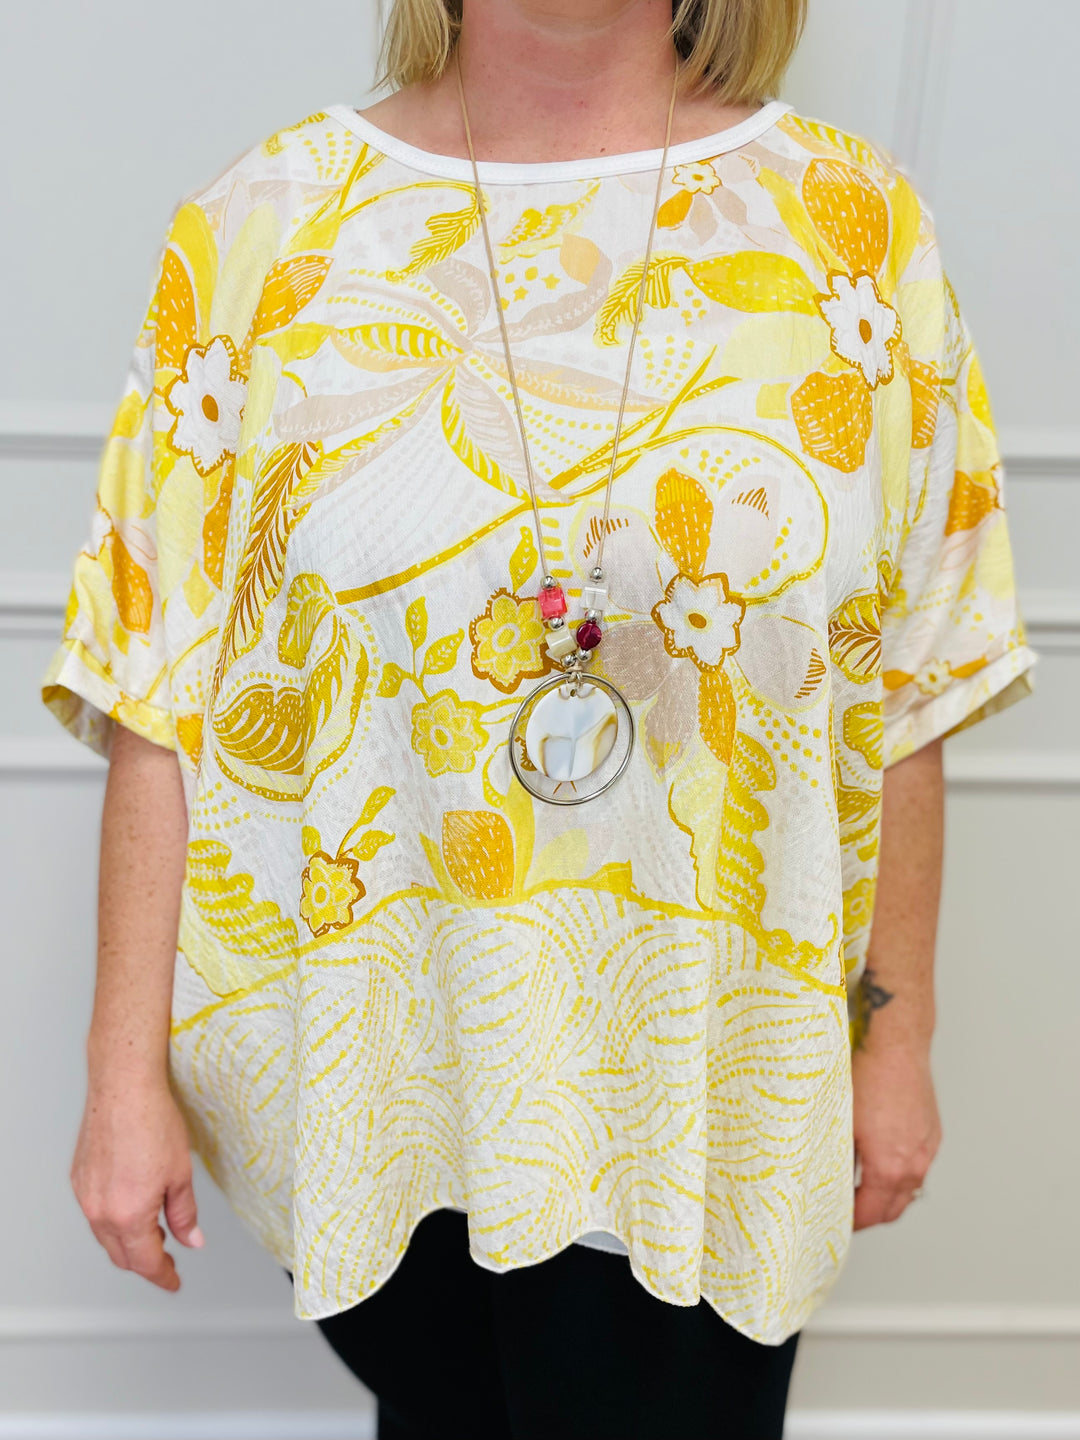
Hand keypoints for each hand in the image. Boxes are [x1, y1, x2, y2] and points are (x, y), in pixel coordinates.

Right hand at [71, 1073, 202, 1289]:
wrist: (123, 1089)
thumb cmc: (153, 1122)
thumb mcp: (180, 1174)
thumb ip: (184, 1214)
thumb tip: (191, 1239)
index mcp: (129, 1215)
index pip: (146, 1263)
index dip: (163, 1276)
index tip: (173, 1281)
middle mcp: (101, 1211)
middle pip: (122, 1256)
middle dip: (146, 1263)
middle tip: (168, 1260)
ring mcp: (85, 1197)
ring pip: (106, 1237)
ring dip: (129, 1243)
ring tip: (154, 1232)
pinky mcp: (79, 1180)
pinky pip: (95, 1214)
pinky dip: (114, 1221)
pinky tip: (132, 1207)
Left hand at [851, 1040, 940, 1229]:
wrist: (898, 1045)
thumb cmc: (868, 1076)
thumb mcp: (840, 1121)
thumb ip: (835, 1155)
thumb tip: (823, 1174)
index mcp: (888, 1167)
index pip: (870, 1214)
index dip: (851, 1223)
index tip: (835, 1221)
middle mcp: (913, 1163)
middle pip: (893, 1209)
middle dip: (870, 1216)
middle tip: (846, 1211)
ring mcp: (926, 1149)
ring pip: (909, 1189)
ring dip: (887, 1195)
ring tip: (861, 1187)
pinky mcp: (931, 1133)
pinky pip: (918, 1166)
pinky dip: (901, 1173)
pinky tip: (881, 1158)